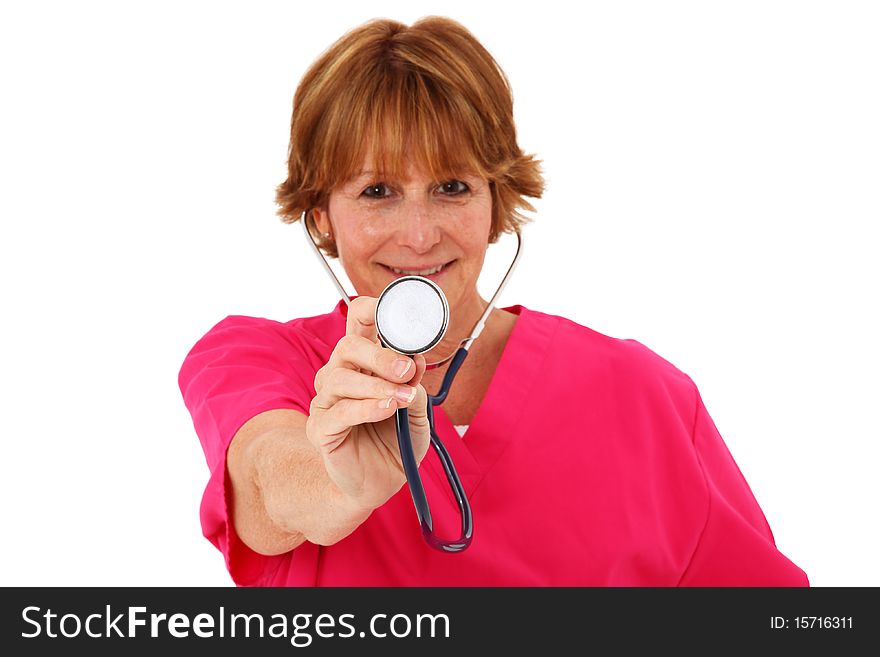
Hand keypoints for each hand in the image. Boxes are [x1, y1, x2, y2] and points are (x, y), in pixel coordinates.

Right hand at [305, 296, 429, 511]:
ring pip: (339, 378)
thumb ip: (416, 387)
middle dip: (379, 355)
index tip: (399, 317)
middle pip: (347, 345)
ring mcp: (327, 401)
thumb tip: (416, 361)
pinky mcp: (320, 428)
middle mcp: (341, 375)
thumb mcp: (418, 412)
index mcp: (364, 363)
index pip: (358, 322)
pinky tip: (387, 409)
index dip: (372, 310)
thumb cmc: (396, 441)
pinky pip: (339, 412)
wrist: (381, 483)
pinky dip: (366, 408)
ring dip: (375, 385)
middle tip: (405, 370)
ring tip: (400, 398)